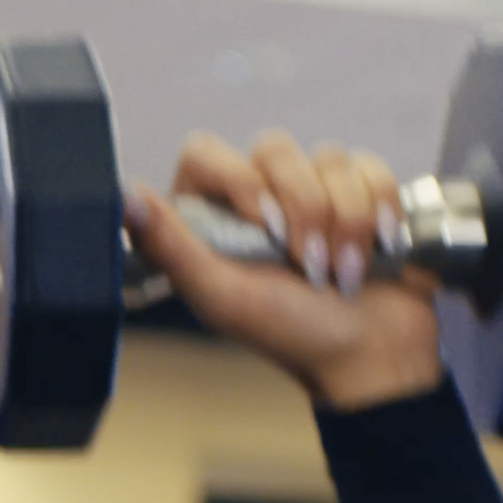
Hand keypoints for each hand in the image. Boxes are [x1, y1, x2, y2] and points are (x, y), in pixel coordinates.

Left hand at [128, 131, 444, 414]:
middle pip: (275, 148)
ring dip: (345, 223)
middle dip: (303, 210)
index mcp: (213, 217)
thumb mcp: (221, 295)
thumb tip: (124, 195)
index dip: (237, 178)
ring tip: (342, 272)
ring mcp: (312, 191)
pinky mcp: (361, 192)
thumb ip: (170, 245)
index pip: (205, 151)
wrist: (370, 353)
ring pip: (328, 158)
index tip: (259, 225)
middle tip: (307, 265)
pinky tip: (377, 250)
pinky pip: (369, 168)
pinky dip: (378, 213)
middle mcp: (259, 196)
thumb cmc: (292, 334)